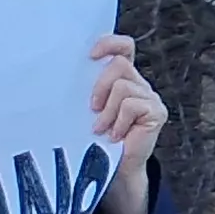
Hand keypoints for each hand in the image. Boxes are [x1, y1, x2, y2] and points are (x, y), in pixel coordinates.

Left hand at [88, 36, 167, 213]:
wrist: (111, 170)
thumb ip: (83, 89)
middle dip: (99, 86)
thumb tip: (58, 73)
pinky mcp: (156, 112)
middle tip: (91, 108)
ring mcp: (150, 97)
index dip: (110, 43)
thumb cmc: (93, 139)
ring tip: (101, 128)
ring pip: (123, 86)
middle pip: (119, 65)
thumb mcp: (85, 109)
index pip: (123, 47)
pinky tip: (114, 135)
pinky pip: (132, 105)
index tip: (90, 55)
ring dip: (107, 110)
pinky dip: (118, 121)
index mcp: (121, 78)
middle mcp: (138, 83)